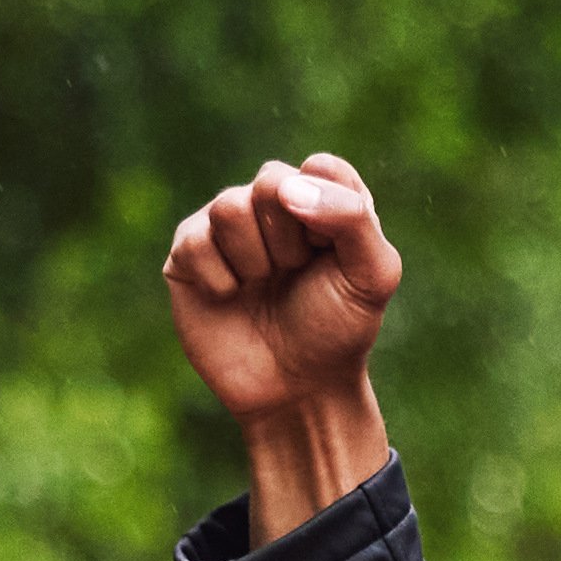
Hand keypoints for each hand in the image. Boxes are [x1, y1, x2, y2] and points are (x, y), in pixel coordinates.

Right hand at [166, 152, 402, 539]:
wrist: (296, 391)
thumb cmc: (337, 331)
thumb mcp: (372, 275)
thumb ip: (351, 216)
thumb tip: (286, 188)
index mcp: (322, 199)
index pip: (320, 168)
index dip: (326, 213)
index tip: (331, 254)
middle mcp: (272, 204)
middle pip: (271, 180)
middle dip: (289, 238)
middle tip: (295, 274)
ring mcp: (227, 227)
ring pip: (229, 207)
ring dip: (255, 259)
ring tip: (262, 286)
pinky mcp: (188, 254)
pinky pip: (194, 240)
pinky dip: (220, 277)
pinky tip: (230, 298)